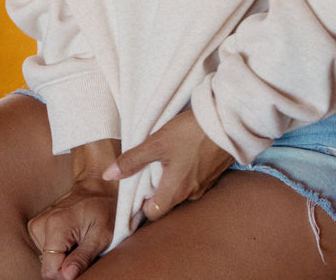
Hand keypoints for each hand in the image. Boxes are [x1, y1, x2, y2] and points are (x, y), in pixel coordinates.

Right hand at [27, 139, 119, 279]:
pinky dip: (59, 248)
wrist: (98, 187)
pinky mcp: (37, 225)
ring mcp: (37, 224)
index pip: (50, 270)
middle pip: (48, 265)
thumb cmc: (104, 209)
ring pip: (46, 258)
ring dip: (63, 255)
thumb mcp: (101, 236)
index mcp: (55, 226)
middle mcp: (41, 224)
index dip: (66, 274)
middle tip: (83, 246)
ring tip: (79, 239)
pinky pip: (46, 249)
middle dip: (65, 263)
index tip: (81, 263)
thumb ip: (83, 257)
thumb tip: (67, 276)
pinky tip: (71, 236)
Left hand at [102, 109, 233, 220]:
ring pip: (181, 190)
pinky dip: (187, 172)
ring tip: (167, 158)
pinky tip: (185, 154)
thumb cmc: (190, 133)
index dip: (141, 204)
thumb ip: (132, 161)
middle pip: (166, 202)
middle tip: (149, 167)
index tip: (136, 187)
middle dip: (156, 189)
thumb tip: (108, 175)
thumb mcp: (156, 143)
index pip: (152, 213)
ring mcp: (205, 185)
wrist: (227, 121)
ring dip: (172, 179)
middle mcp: (191, 194)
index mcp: (174, 192)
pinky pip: (195, 180)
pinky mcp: (214, 173)